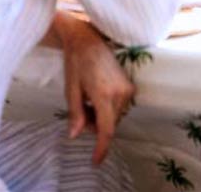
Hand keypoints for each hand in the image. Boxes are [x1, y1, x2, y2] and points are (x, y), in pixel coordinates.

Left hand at [55, 14, 134, 164]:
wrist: (88, 39)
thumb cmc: (76, 62)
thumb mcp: (71, 89)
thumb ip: (75, 114)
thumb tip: (76, 135)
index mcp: (104, 94)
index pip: (106, 129)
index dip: (101, 148)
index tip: (95, 161)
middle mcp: (120, 92)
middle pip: (110, 125)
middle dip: (96, 126)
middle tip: (81, 110)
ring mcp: (127, 88)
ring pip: (115, 117)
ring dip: (102, 117)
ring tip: (88, 100)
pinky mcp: (130, 84)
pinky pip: (120, 107)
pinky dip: (108, 108)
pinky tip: (97, 95)